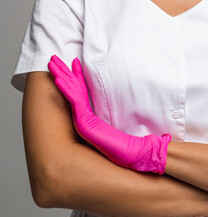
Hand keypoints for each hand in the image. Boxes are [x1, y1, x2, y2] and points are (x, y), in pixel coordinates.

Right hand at [48, 55, 171, 174]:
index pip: (83, 94)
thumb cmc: (133, 143)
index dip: (77, 78)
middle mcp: (86, 119)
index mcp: (94, 119)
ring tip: (52, 62)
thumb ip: (126, 113)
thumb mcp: (129, 122)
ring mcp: (84, 121)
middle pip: (72, 91)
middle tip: (53, 58)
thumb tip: (143, 107)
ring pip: (70, 94)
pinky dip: (67, 90)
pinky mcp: (86, 124)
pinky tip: (59, 79)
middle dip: (63, 73)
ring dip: (61, 76)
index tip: (74, 63)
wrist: (135, 154)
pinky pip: (75, 103)